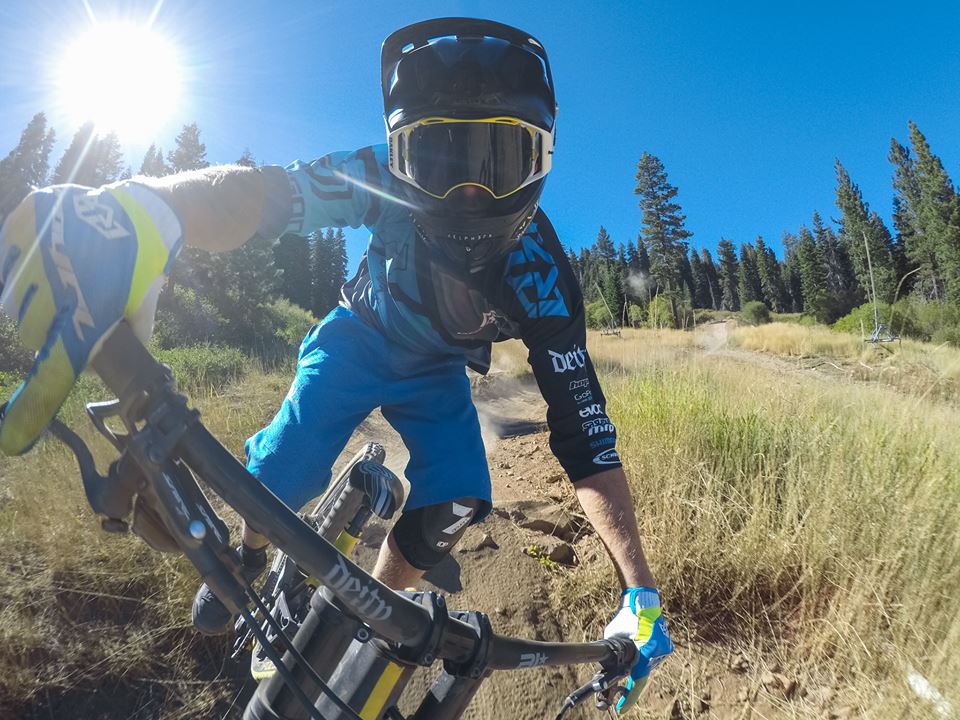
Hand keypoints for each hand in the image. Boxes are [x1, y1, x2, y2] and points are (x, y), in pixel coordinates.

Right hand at [0, 183, 180, 454]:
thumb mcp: (143, 311)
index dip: (32, 405)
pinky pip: (4, 255)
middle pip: (26, 327)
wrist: (147, 213)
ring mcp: (42, 246)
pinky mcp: (28, 218)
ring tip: (58, 279)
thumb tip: (97, 366)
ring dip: (29, 295)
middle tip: (65, 307)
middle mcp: (61, 282)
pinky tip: (44, 257)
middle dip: (43, 324)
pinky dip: (18, 261)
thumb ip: (125, 341)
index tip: (12, 439)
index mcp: (92, 311)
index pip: (56, 366)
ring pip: (10, 294)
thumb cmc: (144, 268)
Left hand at [603, 586, 673, 712]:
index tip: (621, 709)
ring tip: (632, 648)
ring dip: (638, 664)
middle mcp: (657, 654)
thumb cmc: (626, 616)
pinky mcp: (666, 647)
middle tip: (621, 675)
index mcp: (645, 652)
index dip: (629, 697)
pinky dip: (644, 657)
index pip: (637, 681)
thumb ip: (613, 652)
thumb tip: (606, 667)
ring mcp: (663, 651)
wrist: (642, 601)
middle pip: (641, 673)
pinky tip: (639, 645)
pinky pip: (653, 658)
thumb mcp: (613, 636)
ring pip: (647, 666)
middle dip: (631, 675)